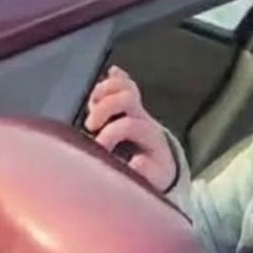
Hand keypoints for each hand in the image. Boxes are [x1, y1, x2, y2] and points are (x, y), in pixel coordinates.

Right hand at [85, 66, 176, 191]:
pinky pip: (124, 83)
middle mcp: (144, 117)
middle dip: (105, 107)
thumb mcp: (152, 181)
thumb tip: (136, 162)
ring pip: (124, 86)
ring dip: (104, 90)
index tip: (100, 149)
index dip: (111, 134)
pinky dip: (115, 77)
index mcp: (150, 136)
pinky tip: (111, 71)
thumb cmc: (152, 175)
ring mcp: (136, 109)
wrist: (161, 166)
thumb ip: (143, 174)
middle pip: (127, 96)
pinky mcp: (128, 104)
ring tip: (93, 104)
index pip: (128, 124)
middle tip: (91, 126)